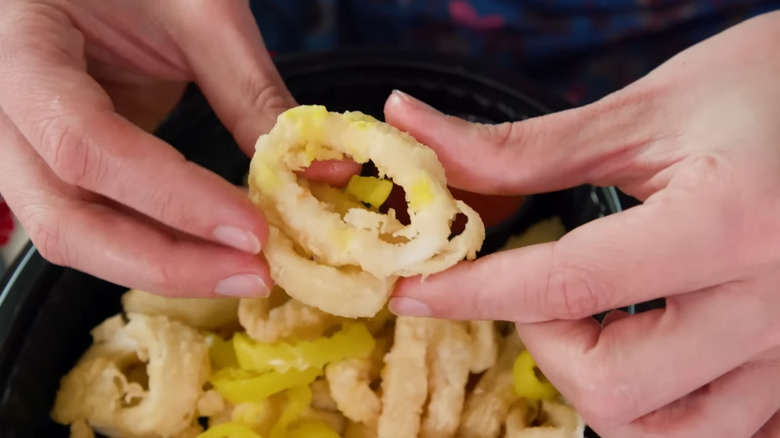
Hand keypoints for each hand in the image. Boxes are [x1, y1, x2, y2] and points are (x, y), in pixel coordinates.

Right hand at [0, 0, 358, 297]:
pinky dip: (154, 244)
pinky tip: (210, 252)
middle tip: (255, 274)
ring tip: (242, 270)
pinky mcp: (51, 166)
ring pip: (72, 234)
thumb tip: (325, 174)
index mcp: (19, 48)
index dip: (170, 197)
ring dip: (162, 264)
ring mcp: (19, 146)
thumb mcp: (200, 13)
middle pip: (63, 218)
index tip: (250, 229)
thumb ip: (252, 94)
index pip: (84, 143)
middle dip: (166, 261)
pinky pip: (94, 221)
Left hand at [387, 11, 779, 437]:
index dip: (473, 291)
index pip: (567, 285)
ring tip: (596, 321)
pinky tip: (656, 357)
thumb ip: (525, 145)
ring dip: (601, 386)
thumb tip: (413, 131)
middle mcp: (777, 307)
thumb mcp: (648, 111)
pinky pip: (728, 436)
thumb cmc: (772, 87)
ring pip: (668, 434)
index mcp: (731, 225)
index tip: (415, 292)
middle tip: (539, 288)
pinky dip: (669, 411)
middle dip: (544, 342)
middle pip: (615, 386)